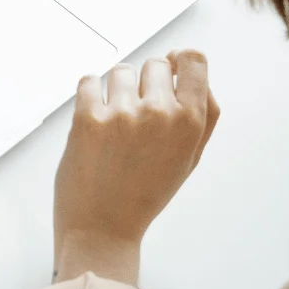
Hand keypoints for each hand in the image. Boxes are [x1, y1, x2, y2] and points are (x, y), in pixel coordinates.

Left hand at [53, 50, 219, 285]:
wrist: (103, 227)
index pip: (193, 61)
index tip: (169, 69)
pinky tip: (94, 121)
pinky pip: (88, 80)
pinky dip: (88, 95)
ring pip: (119, 70)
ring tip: (115, 124)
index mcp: (190, 122)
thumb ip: (202, 115)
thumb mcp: (188, 158)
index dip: (179, 61)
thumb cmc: (145, 192)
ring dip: (114, 90)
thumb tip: (194, 72)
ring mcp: (122, 113)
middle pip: (153, 63)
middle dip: (144, 83)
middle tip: (137, 116)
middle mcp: (159, 112)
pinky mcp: (87, 117)